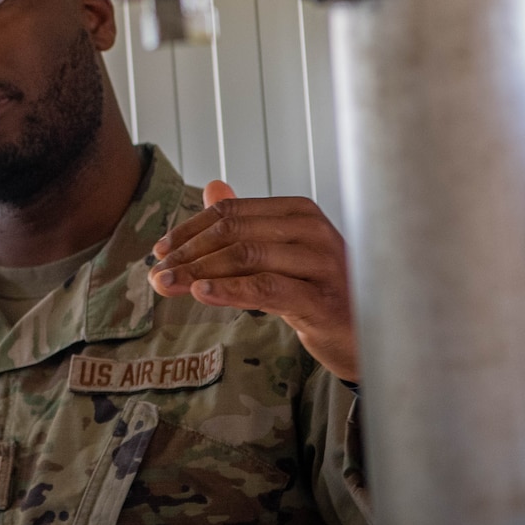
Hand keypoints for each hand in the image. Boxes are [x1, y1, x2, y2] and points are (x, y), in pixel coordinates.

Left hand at [149, 181, 359, 382]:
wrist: (369, 337)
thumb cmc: (321, 292)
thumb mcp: (283, 253)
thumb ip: (248, 222)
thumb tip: (213, 187)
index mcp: (300, 213)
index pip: (231, 212)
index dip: (189, 230)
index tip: (159, 250)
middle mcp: (314, 231)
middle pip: (234, 232)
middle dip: (187, 253)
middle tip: (155, 273)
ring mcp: (323, 265)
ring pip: (246, 257)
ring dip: (198, 272)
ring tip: (167, 285)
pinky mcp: (324, 301)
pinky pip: (267, 289)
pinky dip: (229, 289)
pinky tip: (201, 293)